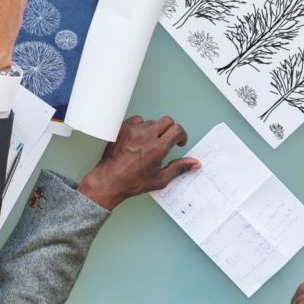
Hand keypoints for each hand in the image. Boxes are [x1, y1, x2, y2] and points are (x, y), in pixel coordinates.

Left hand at [75, 115, 199, 209]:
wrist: (109, 180)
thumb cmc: (132, 182)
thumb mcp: (160, 179)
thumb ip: (179, 168)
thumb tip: (194, 163)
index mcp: (157, 149)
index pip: (177, 129)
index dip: (181, 135)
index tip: (179, 142)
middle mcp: (146, 136)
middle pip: (167, 121)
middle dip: (170, 130)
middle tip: (167, 140)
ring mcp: (133, 130)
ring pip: (152, 121)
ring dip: (154, 130)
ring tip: (149, 143)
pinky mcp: (122, 128)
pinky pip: (137, 120)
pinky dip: (140, 127)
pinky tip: (137, 139)